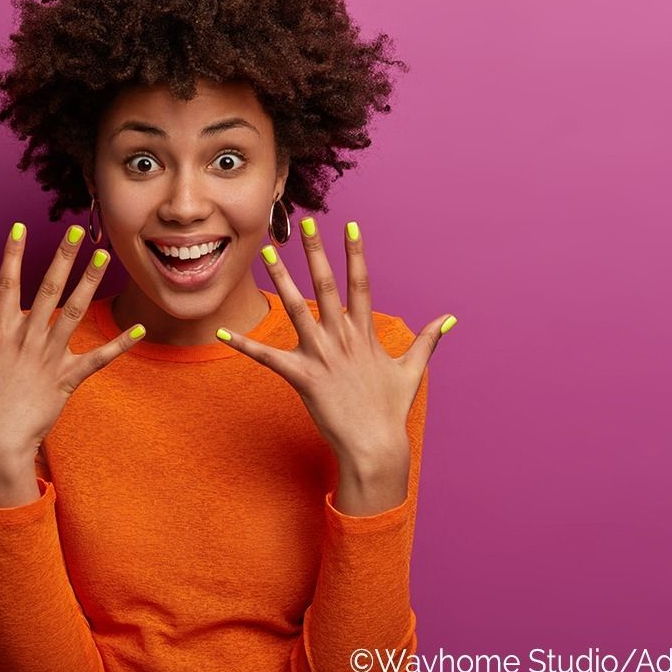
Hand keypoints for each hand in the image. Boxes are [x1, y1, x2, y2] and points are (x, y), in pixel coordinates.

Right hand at [0, 223, 145, 462]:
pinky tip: (140, 329)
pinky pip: (98, 359)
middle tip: (77, 232)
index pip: (5, 284)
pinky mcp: (66, 379)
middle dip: (62, 258)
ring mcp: (48, 358)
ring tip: (105, 259)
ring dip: (90, 284)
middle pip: (47, 290)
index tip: (19, 227)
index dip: (12, 254)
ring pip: (74, 314)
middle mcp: (26, 340)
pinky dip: (120, 345)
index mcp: (0, 335)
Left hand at [215, 217, 455, 465]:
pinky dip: (243, 344)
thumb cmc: (390, 410)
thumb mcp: (412, 370)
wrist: (374, 447)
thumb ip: (428, 340)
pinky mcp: (302, 377)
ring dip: (279, 279)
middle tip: (305, 224)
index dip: (355, 253)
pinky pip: (267, 357)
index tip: (351, 226)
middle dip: (315, 252)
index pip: (361, 284)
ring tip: (266, 253)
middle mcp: (342, 338)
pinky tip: (221, 332)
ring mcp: (321, 356)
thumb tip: (450, 318)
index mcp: (365, 334)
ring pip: (295, 308)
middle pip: (326, 285)